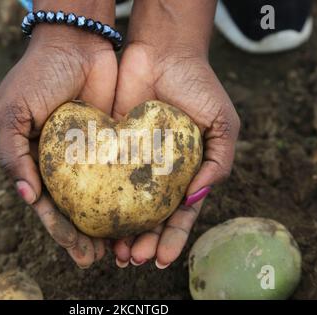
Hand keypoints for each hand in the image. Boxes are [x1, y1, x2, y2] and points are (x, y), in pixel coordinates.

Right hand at [0, 18, 116, 267]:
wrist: (76, 43)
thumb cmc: (37, 75)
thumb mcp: (11, 113)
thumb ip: (13, 154)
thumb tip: (27, 197)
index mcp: (36, 162)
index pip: (49, 206)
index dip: (63, 232)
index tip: (80, 252)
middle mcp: (64, 164)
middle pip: (77, 209)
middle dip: (88, 236)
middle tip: (103, 258)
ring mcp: (90, 155)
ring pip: (101, 198)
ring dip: (109, 223)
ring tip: (123, 247)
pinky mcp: (114, 143)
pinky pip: (121, 174)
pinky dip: (126, 196)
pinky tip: (138, 215)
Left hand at [112, 0, 239, 267]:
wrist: (163, 52)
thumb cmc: (199, 86)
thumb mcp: (223, 124)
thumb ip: (218, 162)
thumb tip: (195, 197)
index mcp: (186, 173)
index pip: (179, 215)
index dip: (172, 239)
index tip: (160, 259)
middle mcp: (158, 173)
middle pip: (149, 217)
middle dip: (143, 241)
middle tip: (132, 259)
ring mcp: (132, 161)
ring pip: (124, 205)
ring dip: (120, 230)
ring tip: (114, 251)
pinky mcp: (110, 146)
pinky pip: (102, 177)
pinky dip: (99, 201)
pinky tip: (93, 220)